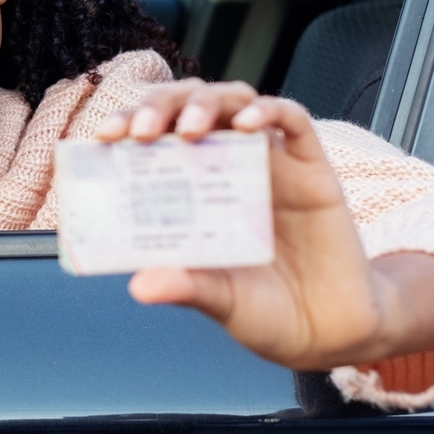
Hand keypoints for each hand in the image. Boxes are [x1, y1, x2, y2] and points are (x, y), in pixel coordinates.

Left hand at [96, 80, 433, 370]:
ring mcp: (269, 161)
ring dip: (207, 103)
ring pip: (235, 100)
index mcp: (190, 188)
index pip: (153, 135)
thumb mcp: (219, 300)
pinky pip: (293, 120)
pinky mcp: (312, 167)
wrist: (329, 333)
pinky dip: (269, 111)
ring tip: (189, 129)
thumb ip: (186, 286)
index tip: (104, 136)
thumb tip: (139, 286)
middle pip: (188, 105)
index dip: (128, 123)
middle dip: (160, 106)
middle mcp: (225, 165)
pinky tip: (249, 124)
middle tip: (140, 130)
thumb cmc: (263, 311)